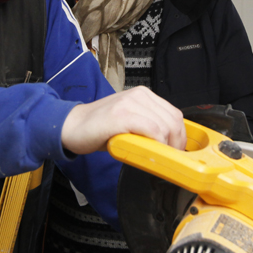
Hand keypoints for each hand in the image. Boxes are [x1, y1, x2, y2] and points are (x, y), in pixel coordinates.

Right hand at [61, 87, 186, 154]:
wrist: (72, 126)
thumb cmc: (100, 128)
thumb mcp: (130, 121)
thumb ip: (149, 125)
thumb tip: (170, 144)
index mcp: (143, 94)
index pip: (174, 114)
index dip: (181, 136)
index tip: (177, 151)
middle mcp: (139, 95)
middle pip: (173, 120)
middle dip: (177, 144)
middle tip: (170, 158)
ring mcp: (129, 103)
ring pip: (165, 126)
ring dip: (166, 146)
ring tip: (158, 157)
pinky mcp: (121, 115)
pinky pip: (151, 129)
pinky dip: (156, 143)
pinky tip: (149, 151)